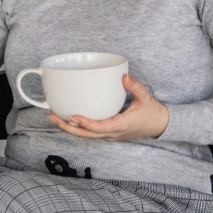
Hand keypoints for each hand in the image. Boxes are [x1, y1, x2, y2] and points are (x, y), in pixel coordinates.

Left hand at [49, 74, 169, 140]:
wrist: (160, 126)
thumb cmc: (153, 112)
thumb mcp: (147, 98)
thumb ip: (136, 87)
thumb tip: (124, 76)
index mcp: (121, 125)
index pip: (100, 128)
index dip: (85, 124)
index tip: (72, 116)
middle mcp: (113, 134)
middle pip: (86, 135)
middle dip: (67, 127)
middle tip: (52, 115)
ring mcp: (109, 136)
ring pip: (86, 136)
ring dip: (69, 128)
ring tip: (54, 116)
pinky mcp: (108, 134)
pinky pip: (90, 133)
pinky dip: (77, 127)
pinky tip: (67, 118)